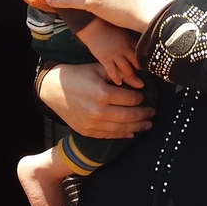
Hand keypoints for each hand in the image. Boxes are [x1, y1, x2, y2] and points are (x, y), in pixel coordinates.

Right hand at [39, 62, 154, 138]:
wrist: (53, 90)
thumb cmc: (77, 75)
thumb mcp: (97, 69)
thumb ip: (119, 75)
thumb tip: (140, 82)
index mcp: (102, 93)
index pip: (130, 99)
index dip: (140, 98)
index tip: (144, 96)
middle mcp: (98, 111)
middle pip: (129, 116)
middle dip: (144, 115)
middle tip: (153, 113)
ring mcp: (93, 124)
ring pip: (121, 129)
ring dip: (137, 127)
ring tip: (148, 125)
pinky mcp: (87, 132)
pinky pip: (109, 136)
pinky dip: (122, 135)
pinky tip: (131, 133)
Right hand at [76, 17, 143, 87]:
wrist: (93, 26)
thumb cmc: (107, 26)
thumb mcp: (122, 31)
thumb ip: (129, 40)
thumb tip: (138, 45)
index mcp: (129, 41)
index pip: (140, 53)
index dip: (144, 60)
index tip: (147, 65)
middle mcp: (124, 49)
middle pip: (136, 63)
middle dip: (139, 70)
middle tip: (143, 77)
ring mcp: (115, 55)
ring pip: (126, 69)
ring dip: (130, 76)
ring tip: (133, 80)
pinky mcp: (105, 59)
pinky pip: (112, 71)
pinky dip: (116, 78)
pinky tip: (119, 83)